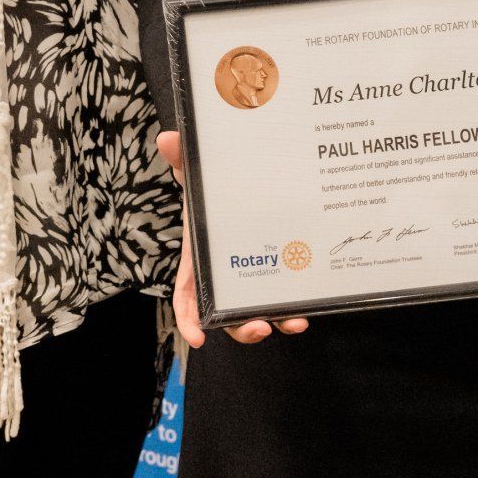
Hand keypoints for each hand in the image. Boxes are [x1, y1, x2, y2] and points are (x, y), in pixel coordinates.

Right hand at [158, 129, 308, 351]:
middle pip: (225, 314)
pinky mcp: (280, 272)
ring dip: (274, 323)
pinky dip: (294, 308)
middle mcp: (226, 274)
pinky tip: (309, 310)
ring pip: (258, 311)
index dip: (189, 320)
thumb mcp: (200, 172)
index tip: (197, 339)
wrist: (249, 181)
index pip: (188, 295)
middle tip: (258, 327)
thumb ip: (184, 159)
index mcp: (202, 257)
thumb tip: (168, 138)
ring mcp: (254, 276)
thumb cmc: (217, 186)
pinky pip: (284, 298)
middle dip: (240, 328)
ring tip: (293, 322)